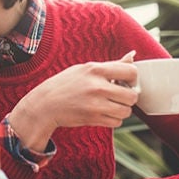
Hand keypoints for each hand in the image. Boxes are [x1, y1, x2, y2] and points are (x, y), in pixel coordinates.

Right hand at [9, 52, 139, 150]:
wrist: (45, 104)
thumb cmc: (65, 84)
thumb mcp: (84, 69)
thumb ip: (110, 65)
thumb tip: (132, 56)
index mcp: (95, 69)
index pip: (131, 71)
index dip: (133, 78)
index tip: (126, 82)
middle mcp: (97, 86)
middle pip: (132, 96)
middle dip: (128, 98)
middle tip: (118, 97)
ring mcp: (95, 104)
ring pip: (126, 111)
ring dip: (121, 110)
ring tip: (109, 105)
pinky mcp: (93, 119)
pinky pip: (117, 122)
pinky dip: (113, 120)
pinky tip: (102, 113)